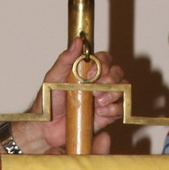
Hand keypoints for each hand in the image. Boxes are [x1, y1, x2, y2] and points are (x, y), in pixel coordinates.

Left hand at [27, 39, 125, 154]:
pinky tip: (100, 112)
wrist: (46, 129)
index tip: (94, 71)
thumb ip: (65, 59)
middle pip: (117, 72)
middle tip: (96, 88)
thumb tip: (77, 41)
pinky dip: (113, 109)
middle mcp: (97, 83)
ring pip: (122, 89)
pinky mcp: (106, 116)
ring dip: (113, 93)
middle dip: (111, 79)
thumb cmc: (48, 103)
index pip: (105, 59)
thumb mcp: (53, 78)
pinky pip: (120, 109)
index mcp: (86, 71)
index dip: (104, 63)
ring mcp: (103, 99)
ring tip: (98, 102)